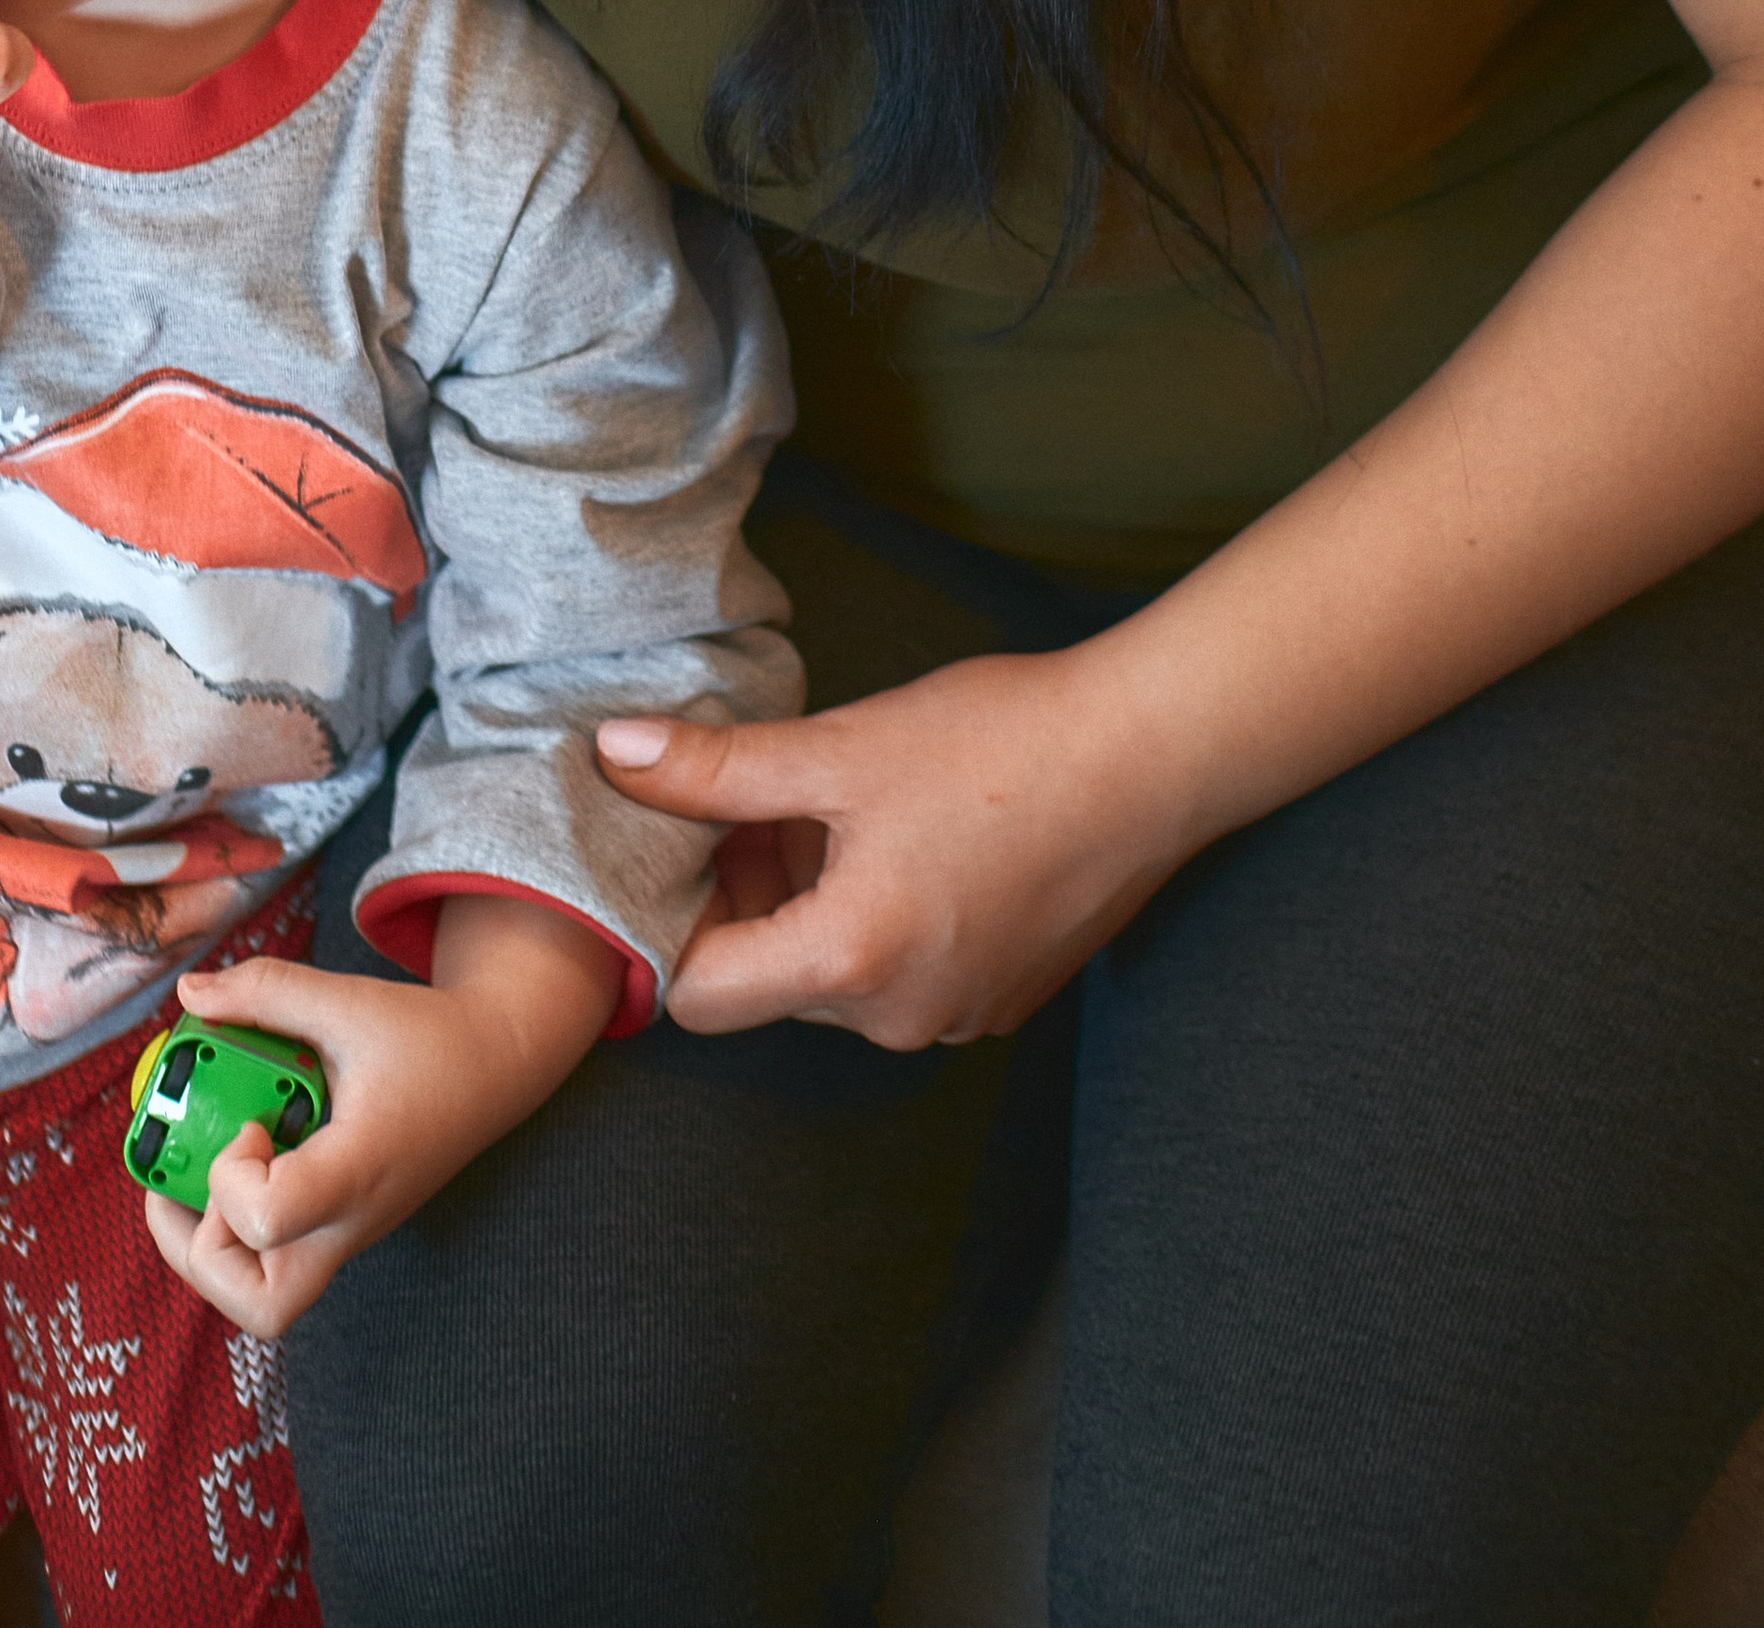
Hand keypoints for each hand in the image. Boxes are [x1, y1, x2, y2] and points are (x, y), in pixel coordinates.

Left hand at [142, 900, 620, 1336]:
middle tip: (190, 1181)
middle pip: (261, 1307)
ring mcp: (343, 1237)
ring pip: (261, 1300)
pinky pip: (270, 1262)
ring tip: (205, 1172)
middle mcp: (349, 1223)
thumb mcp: (349, 1001)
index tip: (249, 1120)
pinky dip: (232, 1225)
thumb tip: (189, 994)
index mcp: (357, 1169)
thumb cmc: (427, 1039)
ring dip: (209, 1246)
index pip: (271, 1219)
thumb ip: (267, 991)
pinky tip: (239, 1157)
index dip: (233, 1175)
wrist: (493, 1068)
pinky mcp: (336, 1232)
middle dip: (198, 1252)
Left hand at [596, 644, 1194, 1050]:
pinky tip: (910, 833)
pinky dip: (879, 918)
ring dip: (814, 903)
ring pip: (835, 978)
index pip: (699, 995)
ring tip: (843, 805)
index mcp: (850, 963)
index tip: (681, 846)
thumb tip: (613, 759)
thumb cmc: (998, 744)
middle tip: (766, 801)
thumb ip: (717, 770)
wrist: (1149, 756)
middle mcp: (900, 1019)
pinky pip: (900, 977)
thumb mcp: (841, 748)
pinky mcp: (999, 999)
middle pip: (768, 983)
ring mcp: (958, 1019)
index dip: (671, 919)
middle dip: (748, 897)